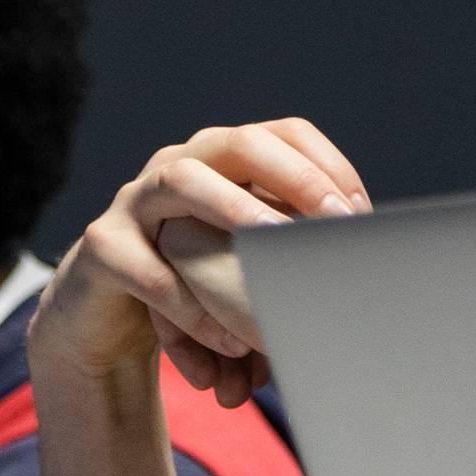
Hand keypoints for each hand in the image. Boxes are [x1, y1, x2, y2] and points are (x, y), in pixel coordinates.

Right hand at [28, 118, 370, 409]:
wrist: (106, 319)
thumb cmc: (196, 285)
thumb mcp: (245, 262)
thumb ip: (289, 254)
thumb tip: (371, 279)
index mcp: (224, 159)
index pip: (286, 134)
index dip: (329, 165)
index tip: (360, 216)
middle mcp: (180, 164)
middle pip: (237, 142)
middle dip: (293, 177)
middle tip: (335, 224)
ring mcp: (135, 200)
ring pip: (179, 180)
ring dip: (233, 210)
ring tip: (274, 250)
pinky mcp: (103, 247)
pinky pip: (145, 267)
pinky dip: (187, 305)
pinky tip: (225, 342)